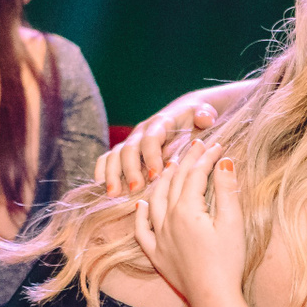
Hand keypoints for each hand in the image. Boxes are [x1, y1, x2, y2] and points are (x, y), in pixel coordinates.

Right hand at [97, 95, 221, 195]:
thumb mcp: (205, 113)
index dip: (151, 156)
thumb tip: (205, 118)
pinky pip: (107, 159)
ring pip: (115, 155)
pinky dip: (103, 172)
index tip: (155, 175)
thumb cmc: (198, 117)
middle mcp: (142, 131)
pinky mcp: (126, 150)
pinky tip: (102, 188)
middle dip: (130, 169)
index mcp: (161, 124)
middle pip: (129, 149)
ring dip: (113, 174)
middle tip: (136, 189)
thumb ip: (205, 115)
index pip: (151, 139)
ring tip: (114, 194)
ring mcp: (132, 141)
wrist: (185, 113)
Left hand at [134, 142, 245, 306]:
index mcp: (187, 210)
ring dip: (164, 180)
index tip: (218, 145)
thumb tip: (225, 162)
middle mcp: (167, 220)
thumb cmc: (228, 262)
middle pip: (175, 182)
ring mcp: (159, 237)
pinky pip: (141, 229)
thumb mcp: (232, 223)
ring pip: (155, 200)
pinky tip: (142, 203)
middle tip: (198, 146)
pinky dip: (141, 214)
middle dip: (187, 162)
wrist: (213, 297)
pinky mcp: (156, 254)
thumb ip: (226, 190)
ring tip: (172, 167)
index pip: (195, 174)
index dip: (207, 157)